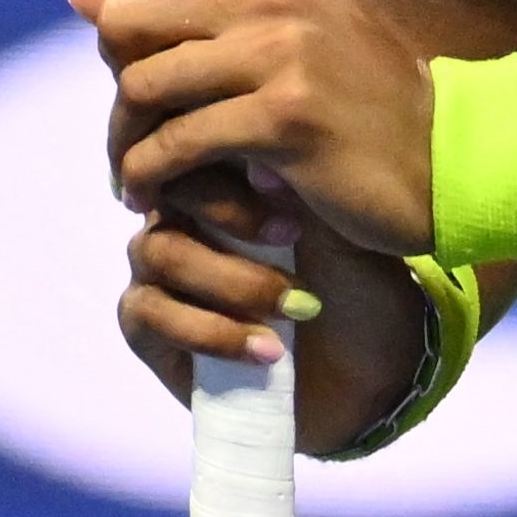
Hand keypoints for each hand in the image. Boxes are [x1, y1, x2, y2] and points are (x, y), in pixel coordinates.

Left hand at [71, 0, 438, 257]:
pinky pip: (174, 146)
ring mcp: (282, 49)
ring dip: (125, 148)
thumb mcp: (274, 34)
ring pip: (140, 89)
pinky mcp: (286, 117)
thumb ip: (181, 8)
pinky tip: (158, 203)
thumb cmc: (354, 101)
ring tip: (137, 183)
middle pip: (123, 29)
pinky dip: (151, 180)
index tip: (146, 101)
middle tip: (131, 144)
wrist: (445, 160)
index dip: (124, 51)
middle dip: (115, 94)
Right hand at [112, 144, 442, 451]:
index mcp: (224, 177)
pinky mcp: (147, 327)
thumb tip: (253, 154)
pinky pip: (149, 312)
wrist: (369, 378)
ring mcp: (158, 270)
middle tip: (292, 239)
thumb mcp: (340, 226)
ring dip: (231, 281)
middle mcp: (181, 215)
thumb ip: (291, 182)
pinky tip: (269, 350)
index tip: (290, 190)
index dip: (230, 159)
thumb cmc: (359, 292)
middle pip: (167, 187)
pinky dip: (213, 331)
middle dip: (229, 212)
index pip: (193, 138)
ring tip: (296, 306)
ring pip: (157, 251)